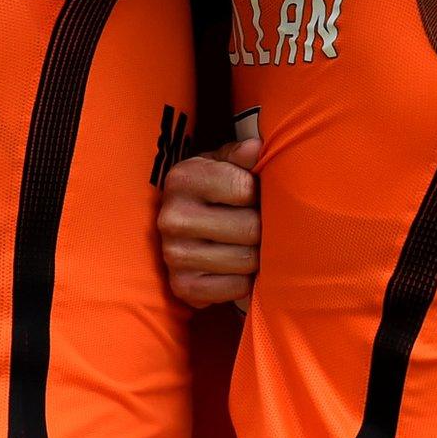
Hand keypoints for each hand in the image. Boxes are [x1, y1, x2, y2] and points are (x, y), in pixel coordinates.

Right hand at [157, 139, 261, 309]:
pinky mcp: (183, 287)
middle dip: (263, 227)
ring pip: (247, 261)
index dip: (260, 194)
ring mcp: (174, 255)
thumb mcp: (223, 162)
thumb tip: (256, 149)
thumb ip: (242, 154)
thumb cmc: (214, 188)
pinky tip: (236, 266)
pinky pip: (237, 288)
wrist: (182, 225)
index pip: (246, 190)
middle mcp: (173, 217)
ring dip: (257, 255)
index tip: (254, 195)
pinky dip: (244, 280)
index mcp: (184, 178)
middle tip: (260, 224)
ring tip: (249, 244)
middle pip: (250, 229)